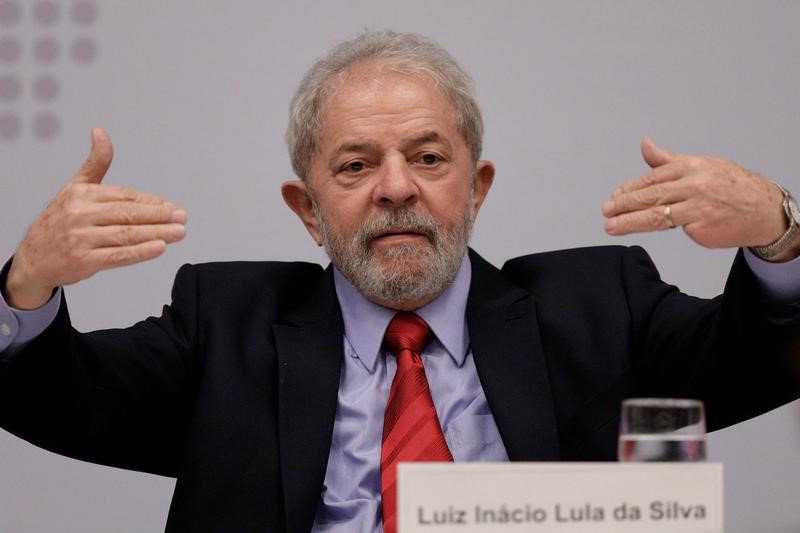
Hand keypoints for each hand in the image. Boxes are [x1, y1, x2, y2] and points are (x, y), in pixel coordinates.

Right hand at [4, 128, 186, 308]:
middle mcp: (80, 214)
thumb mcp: (74, 187)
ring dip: (157, 233)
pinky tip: (159, 248)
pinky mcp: (83, 261)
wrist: (34, 258)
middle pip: (128, 214)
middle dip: (159, 216)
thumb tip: (101, 133)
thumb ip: (95, 163)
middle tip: (182, 217)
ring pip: (126, 234)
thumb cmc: (59, 221)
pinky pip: (118, 255)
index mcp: (82, 195)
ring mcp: (81, 239)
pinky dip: (140, 252)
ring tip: (178, 232)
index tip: (171, 206)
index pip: (124, 196)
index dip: (150, 202)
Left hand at [602, 138, 788, 252]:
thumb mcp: (700, 165)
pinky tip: (642, 231)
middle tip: (606, 211)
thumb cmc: (730, 185)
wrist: (763, 209)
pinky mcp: (702, 228)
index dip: (630, 189)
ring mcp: (698, 208)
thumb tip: (645, 145)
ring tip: (611, 226)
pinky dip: (660, 229)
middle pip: (651, 196)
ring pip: (656, 216)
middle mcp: (693, 185)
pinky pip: (676, 230)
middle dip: (624, 205)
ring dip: (630, 222)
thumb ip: (667, 160)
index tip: (613, 197)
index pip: (652, 178)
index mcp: (691, 167)